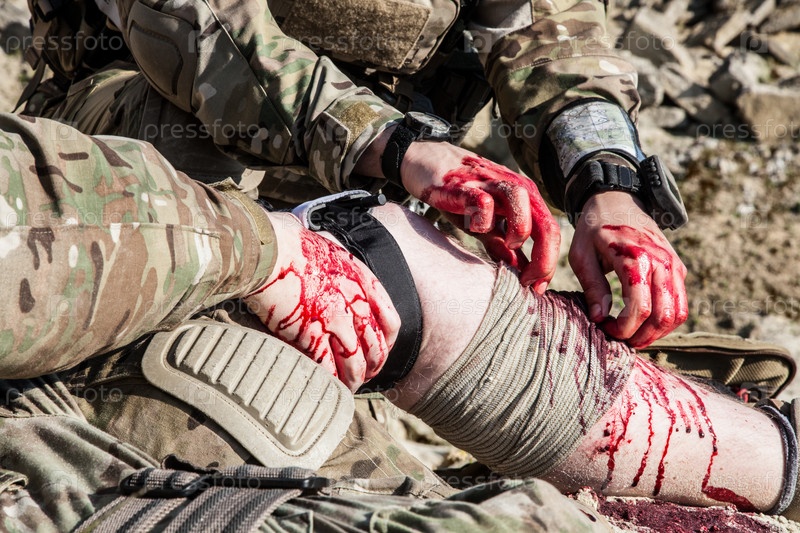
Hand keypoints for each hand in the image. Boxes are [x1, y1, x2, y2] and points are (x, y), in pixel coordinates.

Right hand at [244, 213, 399, 390]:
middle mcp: (353, 302)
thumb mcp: (328, 246)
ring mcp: (334, 320)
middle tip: (366, 375)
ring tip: (348, 388)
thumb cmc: (289, 241)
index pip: (389, 318)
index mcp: (360, 280)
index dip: (388, 340)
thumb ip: (339, 264)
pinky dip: (329, 381)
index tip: (381, 349)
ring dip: (353, 379)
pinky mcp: (311, 335)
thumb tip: (335, 265)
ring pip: (355, 362)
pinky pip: (328, 367)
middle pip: (375, 345)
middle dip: (373, 365)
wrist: (267, 249)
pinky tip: (326, 386)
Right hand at [402, 143, 560, 292]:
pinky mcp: (465, 185)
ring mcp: (491, 183)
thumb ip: (503, 246)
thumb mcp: (485, 224)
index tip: (536, 289)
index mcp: (525, 198)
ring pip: (522, 203)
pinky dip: (483, 221)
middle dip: (542, 259)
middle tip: (528, 282)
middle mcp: (515, 188)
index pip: (550, 232)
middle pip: (545, 223)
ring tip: (508, 246)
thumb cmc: (460, 196)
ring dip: (520, 232)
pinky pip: (483, 202)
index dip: (547, 264)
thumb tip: (522, 274)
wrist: (427, 162)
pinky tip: (474, 228)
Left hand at [569, 191, 687, 347]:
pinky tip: (642, 321)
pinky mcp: (678, 268)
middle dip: (641, 336)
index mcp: (635, 256)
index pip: (639, 308)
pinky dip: (665, 320)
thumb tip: (599, 318)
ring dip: (656, 333)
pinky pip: (680, 303)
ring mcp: (673, 265)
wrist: (617, 202)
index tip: (605, 329)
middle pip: (663, 316)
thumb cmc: (593, 229)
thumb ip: (592, 287)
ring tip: (632, 334)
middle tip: (619, 339)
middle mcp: (661, 261)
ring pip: (678, 313)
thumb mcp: (581, 255)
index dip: (623, 328)